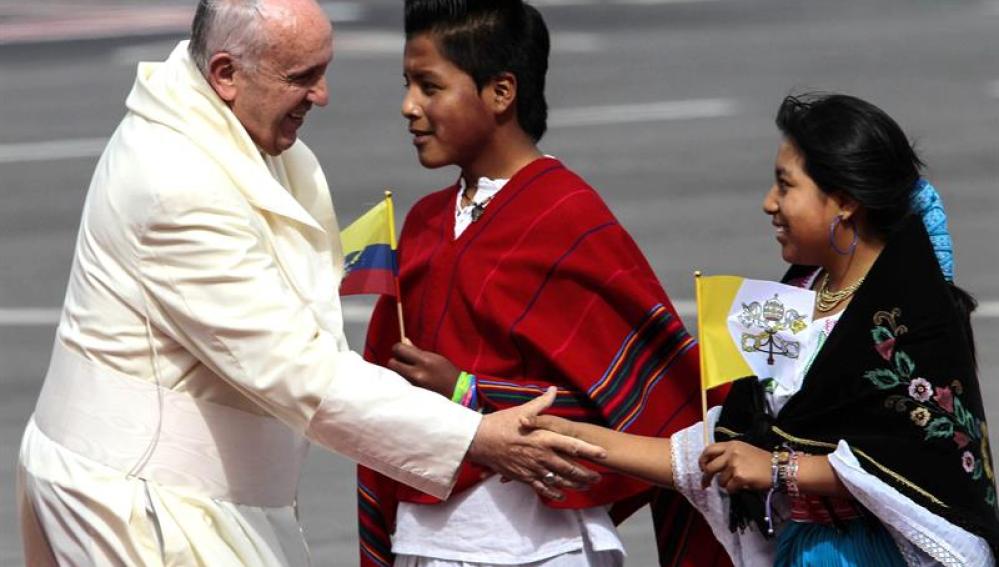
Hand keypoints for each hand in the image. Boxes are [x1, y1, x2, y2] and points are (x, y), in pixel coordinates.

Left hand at [387, 342, 459, 396]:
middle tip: (402, 361)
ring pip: (394, 374)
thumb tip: (404, 341)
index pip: (400, 349)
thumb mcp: (436, 358)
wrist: (458, 392)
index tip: (401, 349)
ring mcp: (413, 385)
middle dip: (395, 360)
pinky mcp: (412, 393)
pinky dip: (402, 379)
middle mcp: (417, 373)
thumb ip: (417, 350)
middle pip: (392, 363)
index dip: (398, 348)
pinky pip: (400, 383)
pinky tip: (410, 379)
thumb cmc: (448, 372)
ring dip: (398, 370)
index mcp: (424, 360)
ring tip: (407, 370)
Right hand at [467, 387, 605, 499]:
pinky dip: (553, 493)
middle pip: (569, 468)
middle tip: (598, 478)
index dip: (589, 450)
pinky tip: (562, 495)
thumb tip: (554, 390)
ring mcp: (532, 468)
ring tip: (586, 486)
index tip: (604, 454)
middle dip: (586, 474)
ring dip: (574, 485)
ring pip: (558, 480)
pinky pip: (542, 488)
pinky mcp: (523, 477)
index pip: (572, 445)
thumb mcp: (522, 410)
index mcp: (543, 437)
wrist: (478, 441)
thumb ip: (542, 403)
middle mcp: (541, 455)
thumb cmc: (500, 423)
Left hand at [698, 440, 771, 492]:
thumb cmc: (762, 461)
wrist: (779, 468)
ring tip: (736, 483)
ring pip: (720, 480)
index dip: (702, 460)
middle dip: (705, 477)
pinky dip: (733, 490)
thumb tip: (713, 465)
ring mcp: (734, 464)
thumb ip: (728, 454)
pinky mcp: (739, 476)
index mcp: (731, 445)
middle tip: (705, 484)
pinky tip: (742, 486)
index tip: (702, 468)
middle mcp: (731, 452)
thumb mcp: (743, 450)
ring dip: (726, 484)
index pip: (709, 450)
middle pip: (709, 466)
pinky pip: (729, 488)